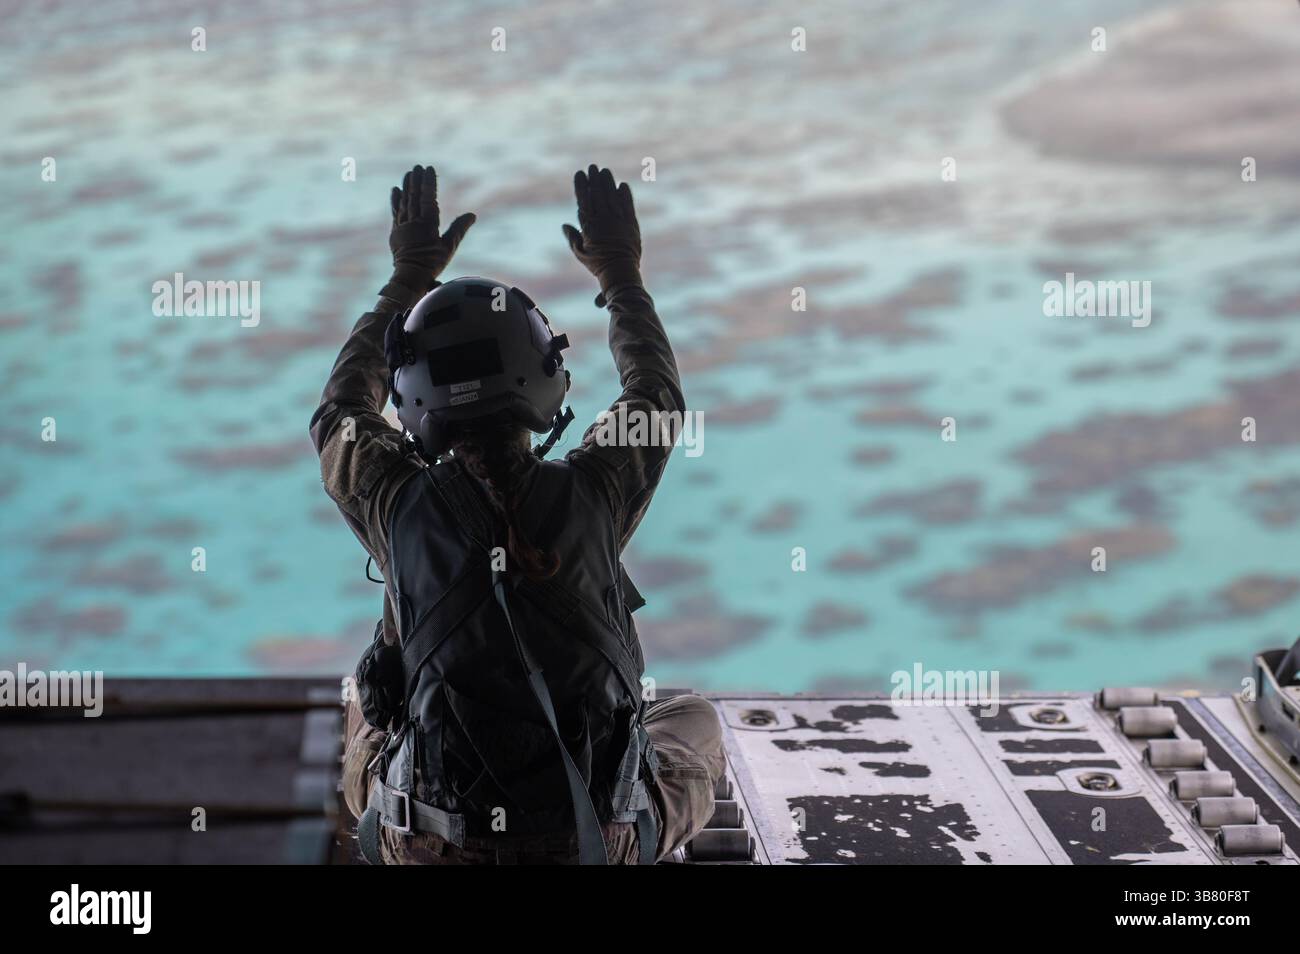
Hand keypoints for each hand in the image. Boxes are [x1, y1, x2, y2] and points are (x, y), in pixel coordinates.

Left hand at [388, 164, 474, 292]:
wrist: (410, 277)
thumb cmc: (433, 263)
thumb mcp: (449, 247)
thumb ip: (459, 229)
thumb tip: (472, 215)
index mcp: (427, 224)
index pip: (428, 198)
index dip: (429, 183)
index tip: (429, 169)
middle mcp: (413, 222)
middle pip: (415, 197)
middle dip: (417, 181)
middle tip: (418, 167)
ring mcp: (402, 226)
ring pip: (404, 202)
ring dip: (407, 187)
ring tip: (408, 174)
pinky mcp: (395, 232)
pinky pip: (395, 212)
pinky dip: (395, 200)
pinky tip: (395, 190)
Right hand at [562, 165, 641, 296]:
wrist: (620, 272)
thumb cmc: (598, 264)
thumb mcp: (581, 253)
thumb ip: (573, 237)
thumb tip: (564, 225)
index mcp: (589, 225)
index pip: (584, 200)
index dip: (582, 185)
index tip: (580, 174)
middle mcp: (604, 220)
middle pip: (599, 194)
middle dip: (595, 179)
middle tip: (593, 167)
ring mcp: (618, 221)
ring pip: (613, 196)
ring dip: (609, 182)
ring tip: (606, 171)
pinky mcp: (631, 224)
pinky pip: (628, 205)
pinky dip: (625, 195)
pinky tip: (622, 185)